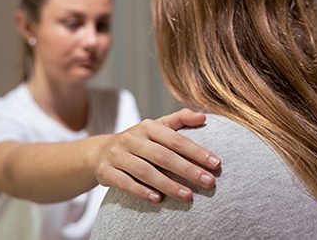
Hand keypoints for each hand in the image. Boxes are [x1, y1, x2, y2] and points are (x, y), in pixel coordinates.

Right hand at [95, 108, 220, 202]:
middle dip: (188, 170)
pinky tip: (158, 200)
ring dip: (168, 184)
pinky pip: (125, 183)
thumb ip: (179, 120)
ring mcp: (117, 155)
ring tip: (188, 196)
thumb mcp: (156, 127)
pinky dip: (141, 191)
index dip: (196, 151)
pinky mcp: (106, 172)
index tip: (216, 163)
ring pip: (145, 171)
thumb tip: (203, 117)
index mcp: (147, 126)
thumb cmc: (138, 141)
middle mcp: (132, 138)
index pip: (175, 139)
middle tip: (209, 182)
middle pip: (163, 156)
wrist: (100, 152)